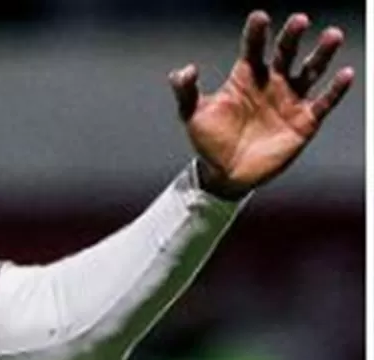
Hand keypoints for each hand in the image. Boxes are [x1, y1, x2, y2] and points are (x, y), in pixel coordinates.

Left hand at [171, 11, 353, 198]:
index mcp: (246, 77)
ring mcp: (290, 100)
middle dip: (291, 37)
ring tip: (331, 35)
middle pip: (286, 53)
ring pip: (311, 70)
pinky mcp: (304, 121)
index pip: (253, 48)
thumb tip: (183, 71)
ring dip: (322, 53)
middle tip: (299, 21)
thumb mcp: (192, 114)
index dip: (257, 33)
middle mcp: (272, 83)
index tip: (260, 17)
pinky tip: (344, 74)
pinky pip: (324, 102)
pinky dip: (335, 89)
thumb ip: (186, 91)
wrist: (224, 175)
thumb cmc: (209, 141)